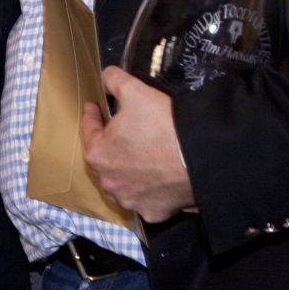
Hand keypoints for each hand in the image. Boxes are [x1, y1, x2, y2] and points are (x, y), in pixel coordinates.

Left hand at [80, 66, 193, 221]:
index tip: (93, 107)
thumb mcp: (134, 91)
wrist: (200, 157)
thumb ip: (114, 80)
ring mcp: (130, 200)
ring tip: (134, 155)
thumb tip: (106, 77)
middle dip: (107, 143)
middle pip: (102, 158)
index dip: (91, 115)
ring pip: (120, 182)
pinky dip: (146, 188)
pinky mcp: (152, 212)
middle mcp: (109, 182)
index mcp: (98, 154)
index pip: (89, 130)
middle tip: (116, 129)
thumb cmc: (162, 124)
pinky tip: (153, 178)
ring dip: (123, 169)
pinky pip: (144, 198)